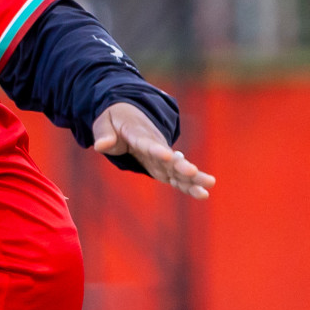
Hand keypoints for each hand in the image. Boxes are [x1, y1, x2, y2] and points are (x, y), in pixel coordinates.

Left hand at [91, 102, 215, 199]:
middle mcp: (156, 146)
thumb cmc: (115, 121)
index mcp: (139, 134)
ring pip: (179, 168)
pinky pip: (177, 178)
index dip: (157, 149)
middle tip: (193, 171)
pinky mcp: (164, 167)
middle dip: (181, 165)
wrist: (129, 115)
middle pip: (170, 157)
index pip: (148, 143)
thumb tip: (100, 146)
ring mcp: (162, 158)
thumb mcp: (104, 123)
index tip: (167, 155)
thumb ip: (104, 135)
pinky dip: (188, 185)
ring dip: (193, 177)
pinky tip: (203, 194)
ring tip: (209, 184)